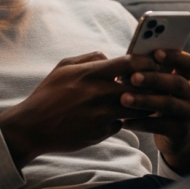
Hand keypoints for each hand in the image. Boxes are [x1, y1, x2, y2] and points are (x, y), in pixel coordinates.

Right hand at [0, 52, 158, 167]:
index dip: (147, 62)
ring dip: (143, 105)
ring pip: (137, 109)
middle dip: (153, 84)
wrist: (32, 127)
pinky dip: (123, 120)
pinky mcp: (101, 132)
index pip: (131, 63)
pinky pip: (121, 124)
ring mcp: (102, 115)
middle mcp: (100, 94)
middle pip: (141, 87)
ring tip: (144, 101)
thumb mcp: (63, 67)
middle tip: (158, 83)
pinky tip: (119, 117)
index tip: (154, 62)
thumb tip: (110, 56)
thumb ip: (90, 58)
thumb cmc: (48, 94)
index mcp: (92, 73)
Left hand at [121, 49, 189, 174]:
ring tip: (124, 99)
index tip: (156, 54)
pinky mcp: (181, 131)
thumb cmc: (161, 101)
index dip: (174, 56)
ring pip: (168, 104)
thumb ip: (150, 73)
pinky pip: (160, 126)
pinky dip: (141, 123)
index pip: (188, 62)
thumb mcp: (161, 87)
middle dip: (154, 79)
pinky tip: (124, 121)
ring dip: (145, 100)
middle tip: (133, 78)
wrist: (177, 136)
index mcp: (188, 77)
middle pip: (176, 83)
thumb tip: (124, 60)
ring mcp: (189, 113)